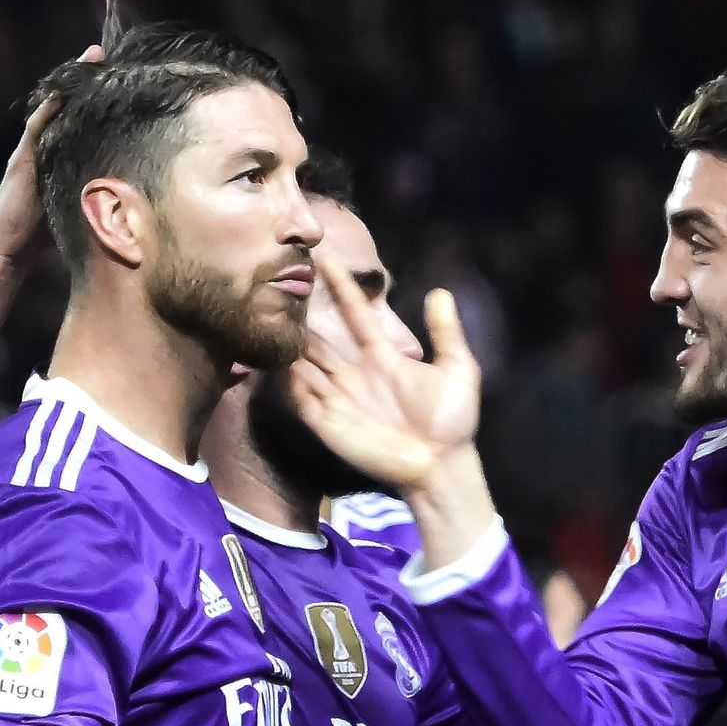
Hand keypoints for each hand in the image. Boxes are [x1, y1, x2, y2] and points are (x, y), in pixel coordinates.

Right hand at [0, 43, 102, 263]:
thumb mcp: (78, 204)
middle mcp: (43, 146)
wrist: (10, 246)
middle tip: (103, 51)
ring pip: (51, 109)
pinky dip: (49, 110)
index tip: (118, 72)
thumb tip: (133, 192)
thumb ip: (96, 191)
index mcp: (57, 154)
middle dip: (84, 79)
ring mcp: (31, 150)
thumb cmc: (45, 232)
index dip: (94, 95)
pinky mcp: (23, 161)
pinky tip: (63, 93)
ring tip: (90, 58)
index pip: (77, 117)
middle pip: (65, 105)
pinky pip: (37, 129)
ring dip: (69, 84)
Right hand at [291, 255, 480, 489]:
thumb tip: (441, 292)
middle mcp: (355, 374)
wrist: (442, 466)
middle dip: (301, 313)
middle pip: (320, 338)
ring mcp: (340, 399)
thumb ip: (446, 333)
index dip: (342, 288)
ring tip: (269, 313)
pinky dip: (288, 379)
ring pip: (303, 363)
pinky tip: (276, 358)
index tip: (326, 259)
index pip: (355, 315)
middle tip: (281, 281)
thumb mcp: (457, 369)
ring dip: (288, 342)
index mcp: (382, 357)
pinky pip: (301, 397)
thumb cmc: (452, 422)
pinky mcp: (328, 424)